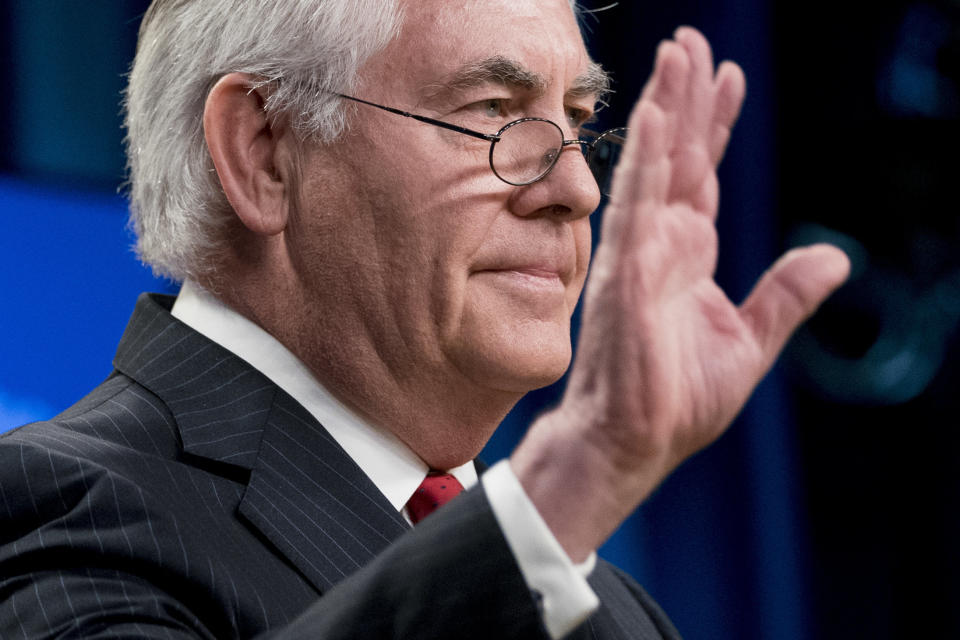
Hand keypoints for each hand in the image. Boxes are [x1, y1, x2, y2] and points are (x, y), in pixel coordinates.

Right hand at [511, 27, 849, 560]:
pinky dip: (647, 161)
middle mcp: (661, 243)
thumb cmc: (679, 399)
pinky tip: (658, 118)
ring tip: (676, 54)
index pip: (705, 174)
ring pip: (657, 167)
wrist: (634, 441)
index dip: (716, 124)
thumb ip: (786, 295)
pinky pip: (636, 206)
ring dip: (668, 109)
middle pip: (681, 156)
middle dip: (688, 97)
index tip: (726, 77)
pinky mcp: (625, 273)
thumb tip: (836, 256)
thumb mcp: (750, 341)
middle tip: (691, 42)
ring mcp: (640, 253)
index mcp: (689, 255)